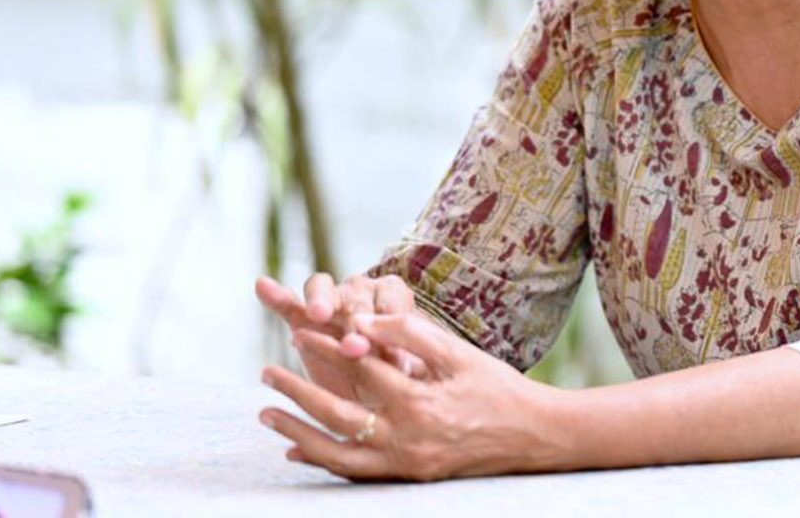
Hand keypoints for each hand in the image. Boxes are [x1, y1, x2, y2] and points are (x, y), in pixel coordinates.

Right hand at [254, 273, 425, 401]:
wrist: (370, 398)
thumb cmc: (397, 380)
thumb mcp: (407, 374)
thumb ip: (405, 364)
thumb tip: (408, 366)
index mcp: (392, 296)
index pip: (390, 296)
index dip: (389, 315)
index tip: (387, 338)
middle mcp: (361, 290)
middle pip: (356, 294)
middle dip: (355, 319)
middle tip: (355, 346)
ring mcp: (330, 301)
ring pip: (322, 289)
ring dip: (321, 301)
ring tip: (318, 314)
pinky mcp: (302, 318)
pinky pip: (287, 303)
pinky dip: (275, 294)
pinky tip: (262, 285)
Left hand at [259, 314, 569, 480]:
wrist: (532, 435)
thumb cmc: (497, 387)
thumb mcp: (458, 354)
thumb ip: (410, 335)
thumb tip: (364, 321)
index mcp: (418, 401)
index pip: (359, 369)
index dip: (326, 346)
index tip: (299, 328)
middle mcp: (405, 438)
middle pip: (336, 414)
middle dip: (296, 392)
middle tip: (266, 373)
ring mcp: (404, 464)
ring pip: (336, 454)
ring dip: (298, 434)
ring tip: (267, 415)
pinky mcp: (407, 478)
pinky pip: (354, 474)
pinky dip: (323, 461)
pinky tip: (297, 452)